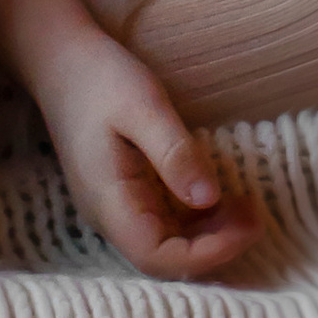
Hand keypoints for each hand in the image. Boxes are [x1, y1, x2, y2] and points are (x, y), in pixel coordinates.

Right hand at [0, 0, 258, 279]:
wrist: (60, 59)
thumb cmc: (101, 77)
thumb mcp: (143, 106)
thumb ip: (174, 153)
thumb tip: (209, 199)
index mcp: (110, 202)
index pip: (159, 258)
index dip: (208, 253)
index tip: (249, 226)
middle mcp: (110, 216)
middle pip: (165, 258)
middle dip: (215, 246)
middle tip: (257, 215)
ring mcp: (115, 207)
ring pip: (165, 244)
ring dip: (209, 234)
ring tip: (247, 207)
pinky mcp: (124, 193)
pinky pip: (162, 222)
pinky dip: (195, 218)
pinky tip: (221, 198)